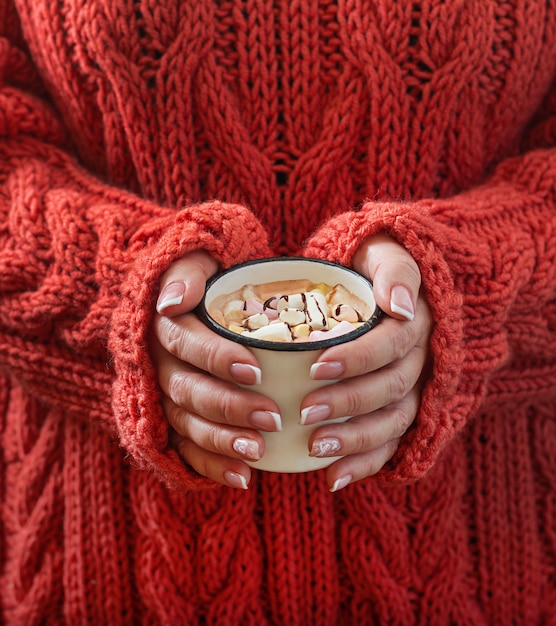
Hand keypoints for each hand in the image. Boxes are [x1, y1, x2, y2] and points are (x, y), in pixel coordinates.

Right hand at [150, 251, 280, 489]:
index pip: (185, 344)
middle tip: (272, 417)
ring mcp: (164, 396)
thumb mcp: (197, 259)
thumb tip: (172, 302)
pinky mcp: (174, 421)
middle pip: (187, 390)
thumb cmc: (210, 282)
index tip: (256, 370)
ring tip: (259, 451)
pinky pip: (186, 449)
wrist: (196, 304)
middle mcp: (159, 364)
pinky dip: (212, 465)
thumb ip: (188, 271)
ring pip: (186, 423)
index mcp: (165, 327)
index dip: (217, 359)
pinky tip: (243, 477)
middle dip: (229, 407)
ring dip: (222, 441)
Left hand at [302, 234, 432, 491]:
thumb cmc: (370, 266)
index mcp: (416, 322)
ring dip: (355, 440)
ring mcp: (414, 390)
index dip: (358, 358)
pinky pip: (391, 444)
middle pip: (392, 388)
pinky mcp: (402, 412)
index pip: (393, 344)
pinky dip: (365, 463)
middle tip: (305, 413)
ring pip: (394, 422)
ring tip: (314, 449)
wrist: (378, 284)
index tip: (315, 365)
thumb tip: (401, 306)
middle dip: (349, 403)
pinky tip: (333, 477)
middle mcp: (421, 359)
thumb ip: (395, 269)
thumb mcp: (384, 251)